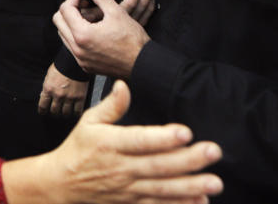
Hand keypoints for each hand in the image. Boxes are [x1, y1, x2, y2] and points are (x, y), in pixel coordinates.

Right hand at [4, 81, 222, 203]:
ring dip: (190, 186)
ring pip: (163, 189)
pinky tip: (201, 201)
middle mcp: (121, 168)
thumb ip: (111, 105)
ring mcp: (128, 188)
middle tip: (213, 151)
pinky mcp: (132, 202)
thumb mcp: (88, 121)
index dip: (163, 138)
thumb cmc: (79, 148)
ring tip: (215, 182)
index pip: (140, 140)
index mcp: (110, 144)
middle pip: (158, 165)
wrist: (62, 182)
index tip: (185, 132)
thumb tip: (124, 85)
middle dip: (188, 160)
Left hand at [38, 64, 87, 117]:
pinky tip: (75, 113)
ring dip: (65, 114)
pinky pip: (77, 111)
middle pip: (54, 111)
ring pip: (66, 113)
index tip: (43, 112)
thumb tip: (45, 96)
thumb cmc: (61, 66)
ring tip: (65, 113)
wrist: (74, 62)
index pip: (43, 105)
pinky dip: (76, 113)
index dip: (42, 111)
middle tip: (56, 113)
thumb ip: (47, 88)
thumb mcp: (49, 76)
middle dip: (54, 113)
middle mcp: (58, 95)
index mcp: (48, 89)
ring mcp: (69, 97)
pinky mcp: (80, 98)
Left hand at [54, 0, 150, 77]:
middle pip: (59, 22)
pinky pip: (72, 46)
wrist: (143, 64)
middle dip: (68, 8)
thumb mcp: (117, 12)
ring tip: (86, 15)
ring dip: (70, 22)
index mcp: (82, 35)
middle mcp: (78, 49)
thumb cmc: (133, 42)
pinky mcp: (86, 65)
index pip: (65, 9)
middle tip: (81, 2)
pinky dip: (76, 35)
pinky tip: (90, 29)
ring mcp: (81, 59)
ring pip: (64, 35)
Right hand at [96, 0, 153, 25]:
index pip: (95, 12)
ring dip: (141, 4)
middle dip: (128, 3)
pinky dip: (147, 9)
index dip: (108, 4)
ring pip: (129, 18)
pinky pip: (140, 20)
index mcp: (90, 7)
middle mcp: (102, 19)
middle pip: (114, 17)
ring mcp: (116, 25)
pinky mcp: (128, 26)